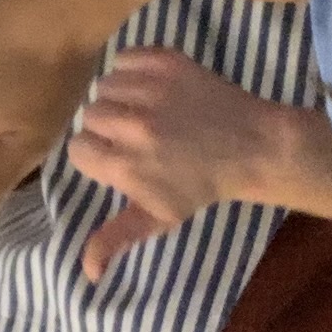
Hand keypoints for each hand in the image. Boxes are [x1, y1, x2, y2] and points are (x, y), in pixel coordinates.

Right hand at [66, 50, 331, 279]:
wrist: (253, 146)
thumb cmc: (202, 185)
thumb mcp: (158, 218)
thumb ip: (116, 238)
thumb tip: (88, 274)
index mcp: (125, 165)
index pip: (79, 149)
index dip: (97, 155)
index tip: (120, 159)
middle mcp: (131, 125)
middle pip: (89, 116)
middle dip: (107, 126)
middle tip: (139, 136)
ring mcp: (149, 90)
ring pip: (105, 85)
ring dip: (119, 97)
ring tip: (146, 111)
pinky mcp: (165, 61)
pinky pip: (125, 58)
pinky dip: (132, 69)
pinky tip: (152, 89)